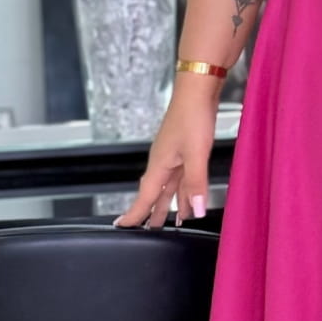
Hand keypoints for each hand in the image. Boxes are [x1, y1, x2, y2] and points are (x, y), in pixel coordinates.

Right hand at [112, 76, 219, 228]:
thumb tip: (195, 211)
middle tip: (147, 231)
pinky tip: (189, 197)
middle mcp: (163, 162)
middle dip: (151, 212)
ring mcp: (174, 155)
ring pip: (169, 186)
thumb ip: (195, 183)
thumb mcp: (196, 154)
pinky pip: (181, 177)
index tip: (123, 227)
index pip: (144, 196)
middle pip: (155, 194)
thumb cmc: (193, 115)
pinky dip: (184, 190)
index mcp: (159, 164)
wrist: (198, 89)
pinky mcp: (185, 149)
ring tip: (172, 221)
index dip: (135, 213)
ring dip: (170, 203)